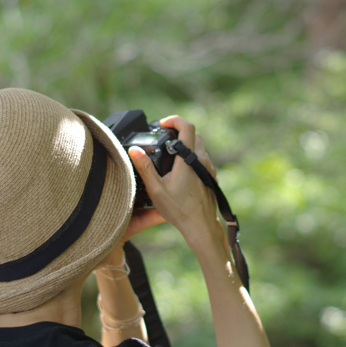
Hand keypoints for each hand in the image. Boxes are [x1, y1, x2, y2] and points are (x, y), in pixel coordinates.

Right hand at [128, 116, 219, 241]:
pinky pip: (202, 159)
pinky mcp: (210, 176)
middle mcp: (202, 160)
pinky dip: (191, 157)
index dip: (174, 120)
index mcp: (189, 160)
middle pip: (194, 134)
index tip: (162, 124)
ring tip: (169, 155)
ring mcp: (209, 168)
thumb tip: (134, 150)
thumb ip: (145, 168)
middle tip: (163, 138)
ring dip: (185, 145)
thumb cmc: (180, 210)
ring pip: (199, 147)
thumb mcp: (157, 189)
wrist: (201, 226)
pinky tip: (179, 170)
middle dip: (178, 132)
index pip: (187, 127)